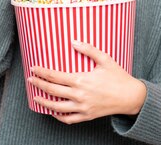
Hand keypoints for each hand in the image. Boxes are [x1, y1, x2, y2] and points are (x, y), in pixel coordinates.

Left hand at [28, 40, 146, 123]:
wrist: (130, 97)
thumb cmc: (118, 77)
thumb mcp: (105, 59)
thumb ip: (88, 49)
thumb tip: (73, 41)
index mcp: (81, 80)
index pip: (55, 76)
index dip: (42, 72)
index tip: (34, 68)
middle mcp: (79, 95)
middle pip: (52, 90)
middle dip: (38, 84)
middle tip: (30, 80)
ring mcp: (82, 108)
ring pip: (56, 107)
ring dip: (44, 102)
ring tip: (36, 96)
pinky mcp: (87, 116)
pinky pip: (68, 119)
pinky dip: (58, 116)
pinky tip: (53, 111)